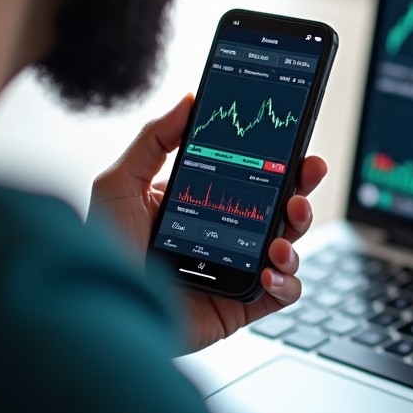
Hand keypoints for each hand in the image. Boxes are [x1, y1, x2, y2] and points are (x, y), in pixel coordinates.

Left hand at [89, 94, 327, 351]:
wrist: (102, 313)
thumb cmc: (103, 251)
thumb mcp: (120, 183)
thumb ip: (154, 138)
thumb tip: (189, 99)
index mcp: (205, 201)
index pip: (253, 175)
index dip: (279, 159)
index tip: (295, 143)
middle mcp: (228, 233)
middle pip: (281, 206)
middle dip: (303, 188)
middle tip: (309, 172)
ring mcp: (238, 269)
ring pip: (289, 245)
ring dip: (298, 232)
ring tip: (283, 233)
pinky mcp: (243, 304)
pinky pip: (283, 292)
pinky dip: (287, 281)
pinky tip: (269, 272)